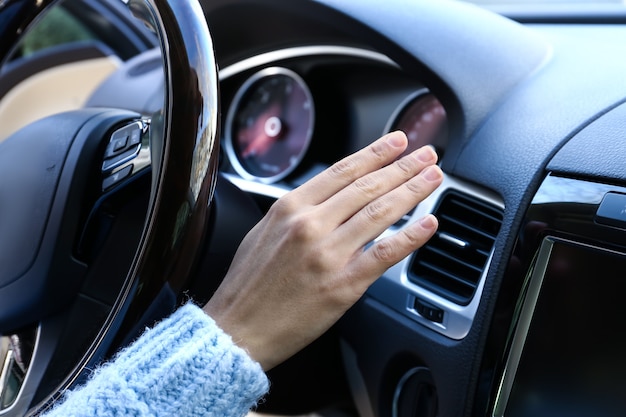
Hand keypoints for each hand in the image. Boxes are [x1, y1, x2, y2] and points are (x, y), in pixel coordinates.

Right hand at [203, 131, 443, 369]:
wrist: (237, 329)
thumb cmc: (248, 286)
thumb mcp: (263, 232)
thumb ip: (297, 212)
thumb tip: (329, 198)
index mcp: (290, 208)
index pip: (343, 170)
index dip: (376, 153)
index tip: (397, 142)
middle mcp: (310, 225)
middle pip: (367, 186)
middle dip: (403, 166)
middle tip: (426, 154)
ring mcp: (329, 254)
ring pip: (380, 212)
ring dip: (412, 191)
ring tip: (433, 178)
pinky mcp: (343, 284)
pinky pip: (385, 254)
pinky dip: (411, 236)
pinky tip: (429, 222)